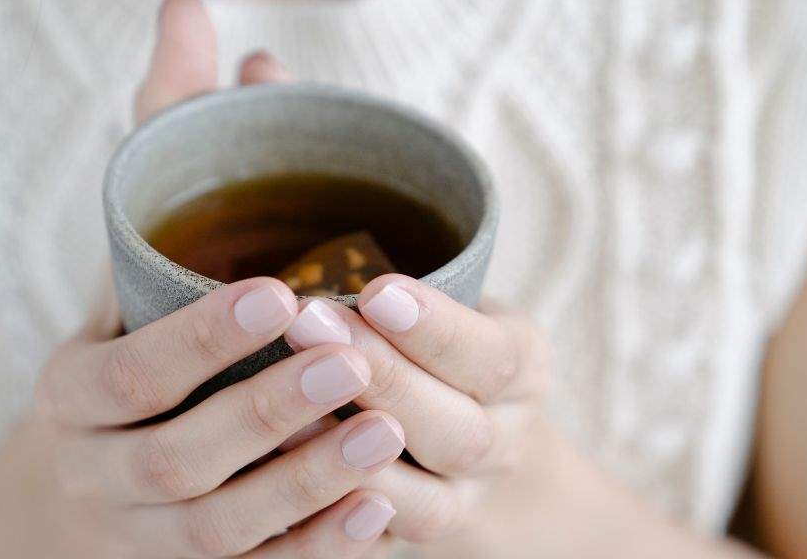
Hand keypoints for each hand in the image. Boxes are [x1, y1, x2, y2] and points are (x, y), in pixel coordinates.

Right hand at [0, 0, 401, 557]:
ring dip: (305, 481)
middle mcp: (93, 471)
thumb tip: (188, 6)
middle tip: (351, 354)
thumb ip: (163, 134)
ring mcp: (141, 536)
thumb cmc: (132, 337)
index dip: (197, 339)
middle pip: (173, 459)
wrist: (93, 474)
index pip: (123, 372)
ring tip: (389, 432)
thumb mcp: (136, 246)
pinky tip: (382, 506)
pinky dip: (316, 545)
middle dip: (264, 411)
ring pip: (219, 529)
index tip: (279, 290)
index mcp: (71, 390)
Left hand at [280, 276, 551, 546]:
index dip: (436, 330)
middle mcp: (505, 442)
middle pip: (459, 432)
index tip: (376, 292)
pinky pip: (385, 539)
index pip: (491, 355)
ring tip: (284, 400)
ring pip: (427, 498)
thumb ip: (405, 299)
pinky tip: (283, 468)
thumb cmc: (433, 343)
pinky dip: (339, 510)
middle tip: (308, 325)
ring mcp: (467, 500)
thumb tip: (323, 273)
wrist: (466, 432)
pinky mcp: (423, 535)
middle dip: (383, 379)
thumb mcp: (446, 303)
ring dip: (350, 451)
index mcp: (522, 368)